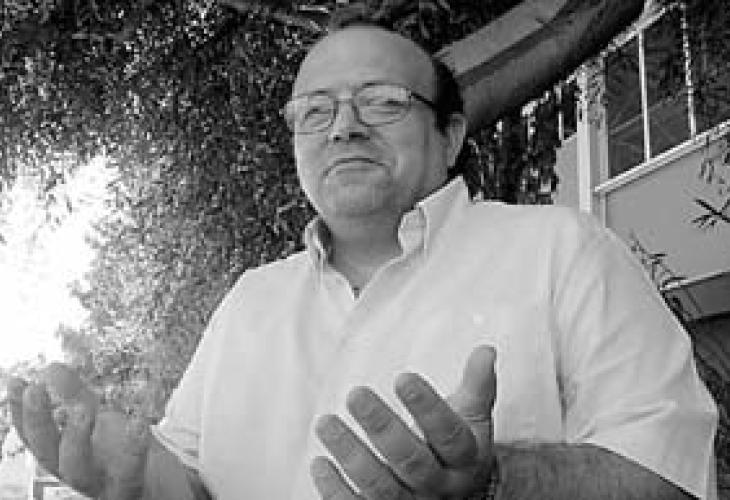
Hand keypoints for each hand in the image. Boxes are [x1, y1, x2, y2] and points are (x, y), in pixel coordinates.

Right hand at [7, 363, 149, 498]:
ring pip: (78, 470)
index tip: (16, 382)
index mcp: (65, 456)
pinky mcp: (130, 488)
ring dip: (76, 438)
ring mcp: (101, 484)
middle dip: (39, 423)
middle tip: (36, 389)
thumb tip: (50, 368)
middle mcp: (77, 472)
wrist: (158, 484)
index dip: (21, 413)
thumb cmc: (120, 452)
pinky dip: (134, 448)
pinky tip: (138, 423)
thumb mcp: (97, 420)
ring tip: (82, 408)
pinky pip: (130, 472)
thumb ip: (75, 396)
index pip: (36, 436)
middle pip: (49, 454)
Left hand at [312, 345, 496, 498]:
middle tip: (355, 394)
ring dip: (350, 455)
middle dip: (381, 427)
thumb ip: (477, 385)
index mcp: (463, 459)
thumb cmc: (456, 449)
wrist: (458, 499)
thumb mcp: (472, 419)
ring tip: (326, 423)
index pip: (448, 434)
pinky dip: (335, 491)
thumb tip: (486, 350)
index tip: (403, 377)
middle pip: (411, 461)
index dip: (427, 407)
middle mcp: (438, 486)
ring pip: (380, 487)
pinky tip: (320, 463)